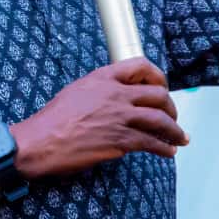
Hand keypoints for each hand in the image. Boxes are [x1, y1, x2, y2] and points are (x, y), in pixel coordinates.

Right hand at [9, 57, 188, 178]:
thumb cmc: (51, 121)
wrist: (39, 142)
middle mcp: (115, 94)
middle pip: (158, 94)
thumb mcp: (76, 92)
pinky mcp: (121, 140)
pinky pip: (152, 142)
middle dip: (171, 107)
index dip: (157, 76)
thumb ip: (99, 91)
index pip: (140, 65)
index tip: (163, 86)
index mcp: (102, 78)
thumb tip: (116, 100)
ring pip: (160, 120)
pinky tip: (168, 152)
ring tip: (179, 138)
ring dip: (174, 130)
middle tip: (173, 117)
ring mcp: (120, 117)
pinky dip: (164, 148)